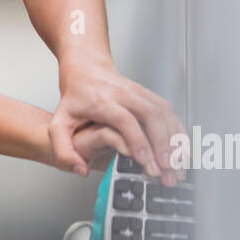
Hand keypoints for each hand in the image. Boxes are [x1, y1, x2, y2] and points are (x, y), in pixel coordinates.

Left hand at [49, 60, 184, 183]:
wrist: (85, 69)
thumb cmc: (74, 99)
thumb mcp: (59, 124)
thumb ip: (63, 150)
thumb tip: (80, 170)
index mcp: (101, 102)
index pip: (125, 120)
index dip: (137, 141)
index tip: (145, 162)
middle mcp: (123, 94)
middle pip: (150, 115)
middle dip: (162, 144)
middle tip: (167, 170)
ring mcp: (139, 92)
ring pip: (163, 112)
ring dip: (174, 139)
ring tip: (177, 166)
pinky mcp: (149, 94)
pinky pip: (168, 111)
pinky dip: (178, 130)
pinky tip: (181, 150)